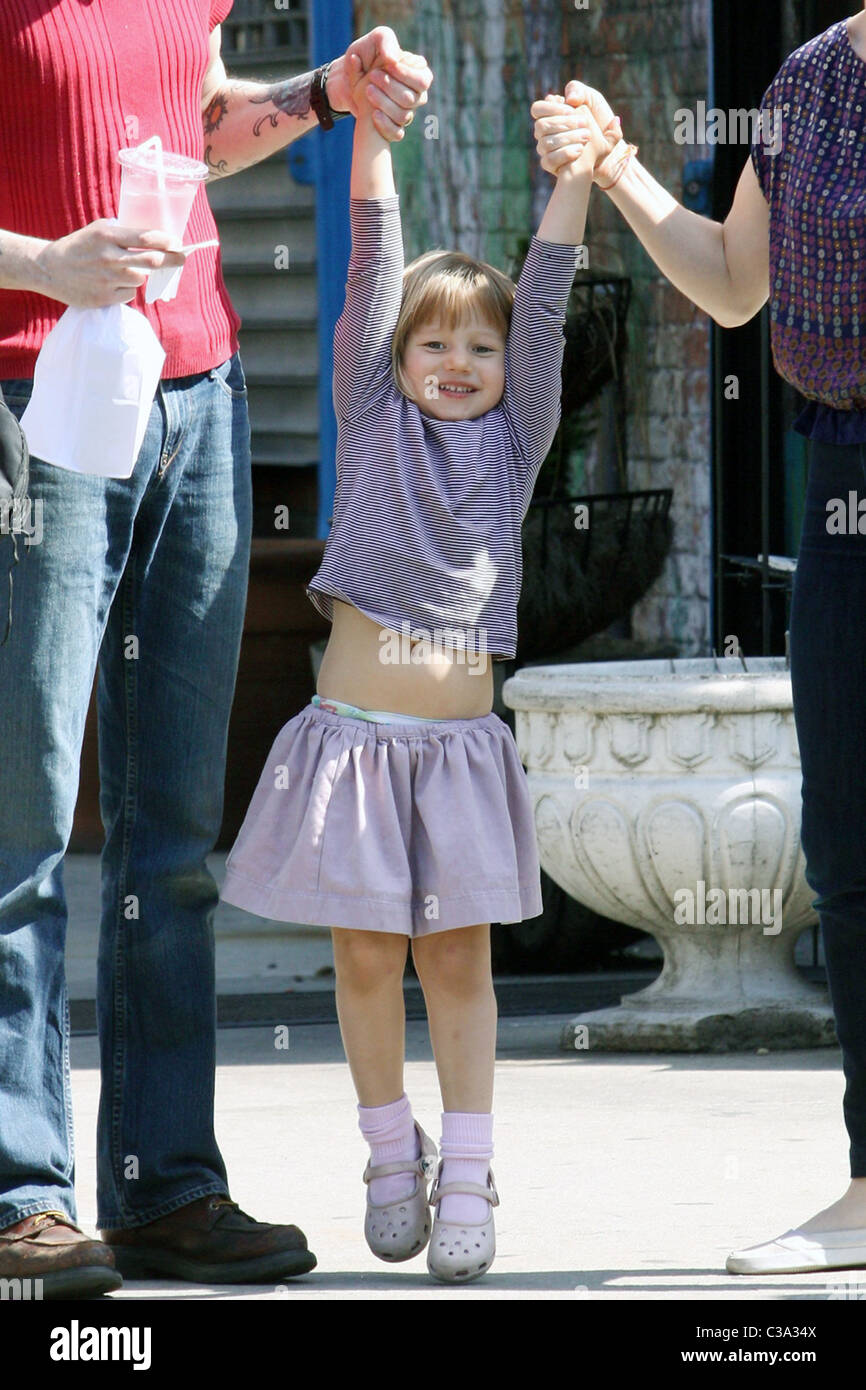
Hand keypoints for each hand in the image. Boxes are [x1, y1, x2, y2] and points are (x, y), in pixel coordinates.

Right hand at [34, 220, 186, 307]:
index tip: (177, 243)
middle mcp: (109, 257)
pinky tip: (109, 283)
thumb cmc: (79, 247)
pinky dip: (125, 289)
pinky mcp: (104, 298)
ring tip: (119, 270)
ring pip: (140, 278)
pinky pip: (129, 294)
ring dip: (138, 274)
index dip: (166, 241)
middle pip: (152, 261)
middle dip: (172, 260)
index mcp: (107, 236)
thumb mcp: (97, 230)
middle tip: (183, 258)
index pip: (145, 238)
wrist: (49, 269)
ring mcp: (107, 279)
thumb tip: (155, 239)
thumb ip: (123, 233)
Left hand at [327, 27, 432, 141]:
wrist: (344, 79)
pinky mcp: (394, 127)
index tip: (387, 66)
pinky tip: (373, 114)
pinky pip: (396, 133)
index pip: (423, 80)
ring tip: (368, 91)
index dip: (405, 74)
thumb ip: (386, 42)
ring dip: (384, 103)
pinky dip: (384, 124)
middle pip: (412, 98)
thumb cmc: (364, 55)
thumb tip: (393, 60)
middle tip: (372, 76)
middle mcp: (416, 94)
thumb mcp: (375, 40)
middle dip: (391, 87)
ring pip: (404, 116)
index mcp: (418, 73)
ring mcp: (406, 112)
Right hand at [532, 96, 607, 176]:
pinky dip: (565, 154)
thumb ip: (579, 91)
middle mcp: (545, 132)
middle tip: (584, 123)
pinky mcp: (551, 165)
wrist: (609, 148)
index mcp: (551, 115)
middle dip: (563, 123)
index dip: (550, 108)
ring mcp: (546, 149)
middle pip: (540, 126)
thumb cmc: (599, 122)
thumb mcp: (593, 100)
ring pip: (545, 143)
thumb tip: (569, 100)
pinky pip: (548, 161)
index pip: (537, 109)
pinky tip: (579, 150)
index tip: (571, 109)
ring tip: (586, 137)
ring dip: (567, 138)